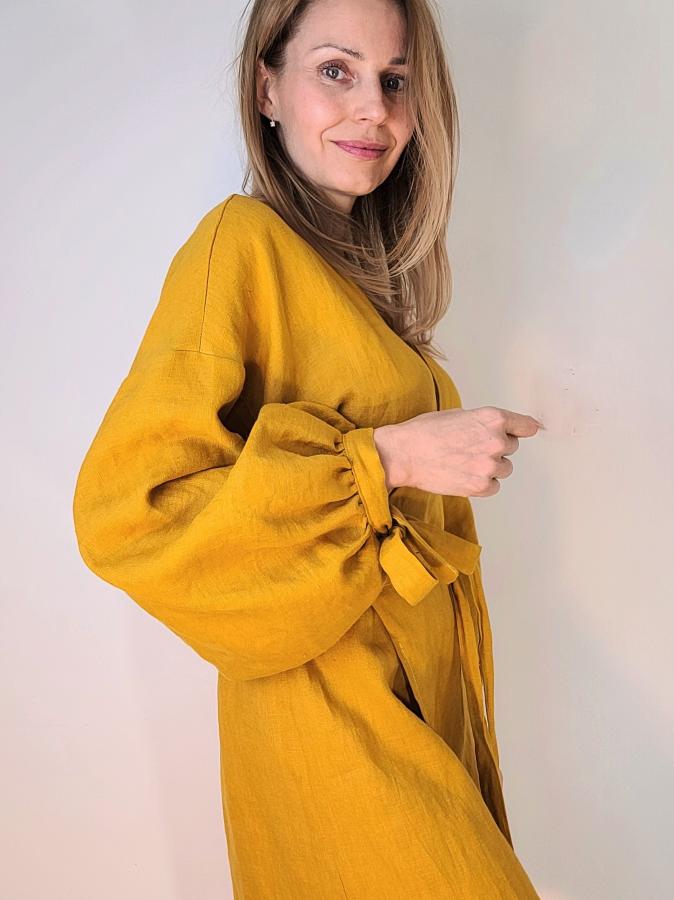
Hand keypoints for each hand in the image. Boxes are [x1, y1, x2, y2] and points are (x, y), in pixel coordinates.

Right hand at [374, 406, 542, 496]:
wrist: (404, 454)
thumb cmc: (425, 431)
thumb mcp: (458, 414)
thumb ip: (483, 422)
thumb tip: (499, 430)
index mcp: (492, 418)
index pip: (526, 425)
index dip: (525, 428)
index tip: (530, 431)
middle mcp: (496, 441)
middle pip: (512, 447)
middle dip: (496, 448)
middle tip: (469, 448)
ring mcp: (490, 465)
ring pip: (504, 469)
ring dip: (490, 467)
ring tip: (463, 462)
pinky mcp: (481, 486)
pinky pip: (494, 486)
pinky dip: (482, 483)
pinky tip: (462, 474)